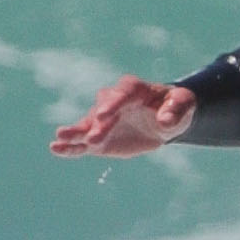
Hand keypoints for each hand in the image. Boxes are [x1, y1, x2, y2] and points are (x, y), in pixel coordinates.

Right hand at [50, 77, 198, 157]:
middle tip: (91, 137)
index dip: (112, 103)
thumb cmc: (176, 107)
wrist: (166, 119)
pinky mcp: (99, 138)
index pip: (122, 94)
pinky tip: (56, 149)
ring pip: (88, 127)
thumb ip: (175, 110)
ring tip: (58, 140)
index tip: (104, 115)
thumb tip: (165, 120)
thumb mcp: (183, 105)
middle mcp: (113, 102)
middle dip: (97, 125)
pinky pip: (84, 143)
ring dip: (75, 134)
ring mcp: (103, 120)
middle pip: (102, 112)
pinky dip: (71, 146)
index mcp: (134, 89)